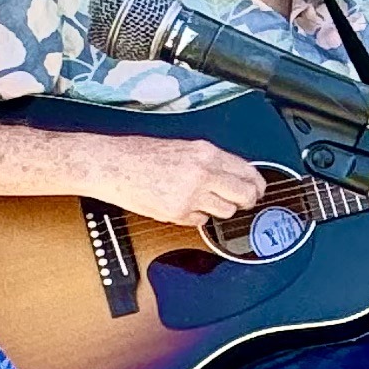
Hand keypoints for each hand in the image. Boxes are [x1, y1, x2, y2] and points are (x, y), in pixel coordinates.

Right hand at [78, 135, 265, 226]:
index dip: (256, 184)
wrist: (111, 164)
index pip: (248, 171)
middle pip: (245, 195)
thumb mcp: (182, 147)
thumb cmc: (140, 154)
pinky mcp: (177, 212)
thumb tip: (234, 175)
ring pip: (226, 211)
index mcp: (205, 152)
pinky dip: (195, 217)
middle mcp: (202, 172)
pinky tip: (180, 204)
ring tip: (201, 200)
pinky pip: (200, 221)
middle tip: (241, 202)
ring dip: (218, 209)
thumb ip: (209, 161)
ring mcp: (191, 194)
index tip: (257, 189)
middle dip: (246, 201)